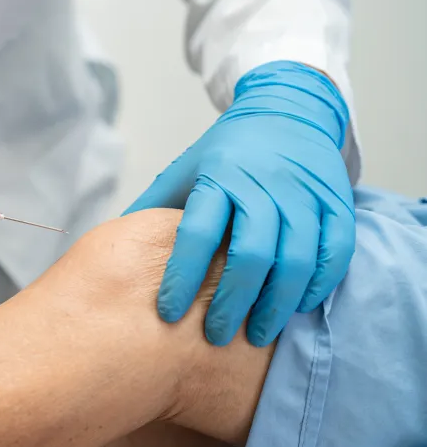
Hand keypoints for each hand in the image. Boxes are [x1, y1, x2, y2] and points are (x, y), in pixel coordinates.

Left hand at [124, 61, 354, 346]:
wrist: (285, 110)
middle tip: (216, 336)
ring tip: (258, 335)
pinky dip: (319, 282)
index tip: (169, 314)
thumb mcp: (183, 171)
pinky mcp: (337, 200)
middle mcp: (262, 183)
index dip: (181, 277)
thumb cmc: (225, 153)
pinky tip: (299, 305)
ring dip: (277, 302)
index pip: (196, 232)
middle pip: (251, 252)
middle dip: (232, 301)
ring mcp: (304, 192)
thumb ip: (154, 210)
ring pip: (296, 256)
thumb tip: (110, 252)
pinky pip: (335, 249)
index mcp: (217, 177)